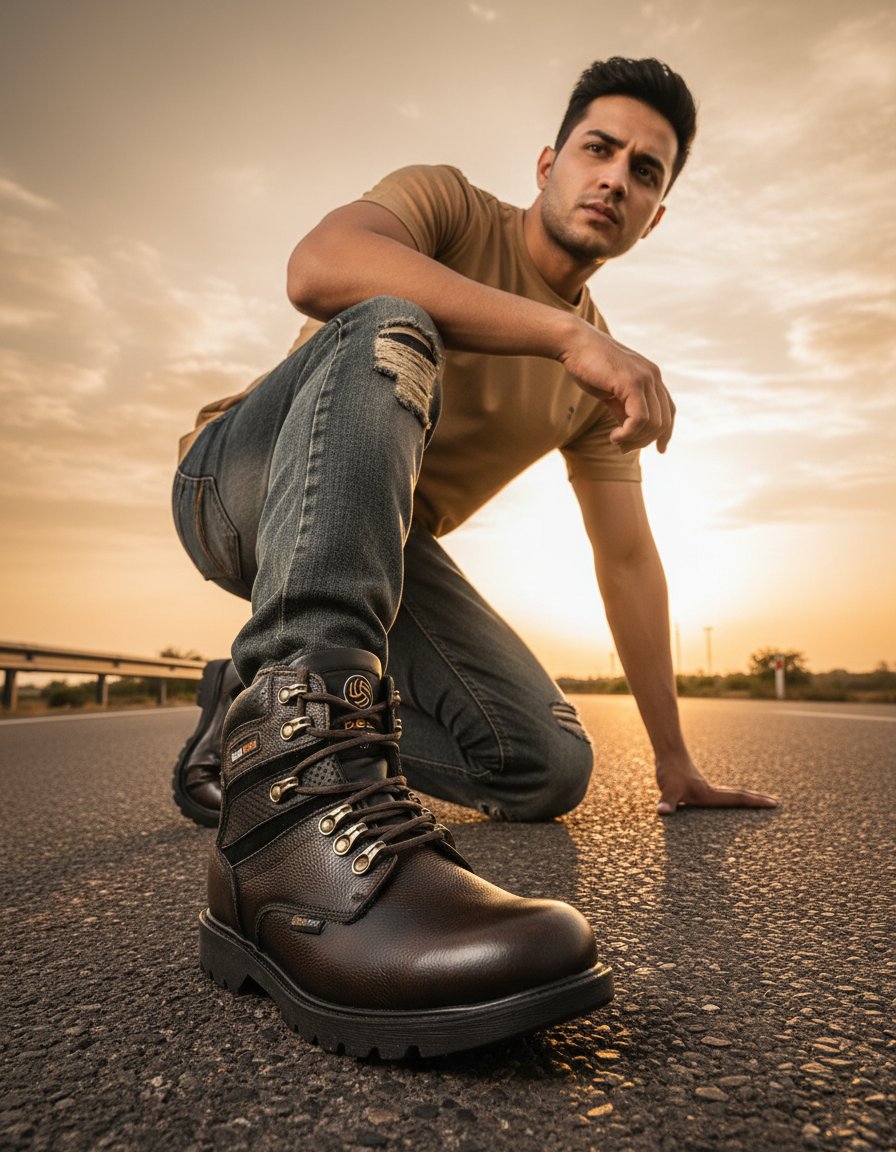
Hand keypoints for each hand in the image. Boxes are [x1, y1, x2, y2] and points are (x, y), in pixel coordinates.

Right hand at [559, 325, 674, 452]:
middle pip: (663, 422)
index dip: (666, 433)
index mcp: (651, 377)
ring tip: (616, 441)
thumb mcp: (611, 391)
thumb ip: (624, 408)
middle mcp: (653, 376)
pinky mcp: (633, 383)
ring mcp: (645, 379)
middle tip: (622, 447)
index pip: (669, 410)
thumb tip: (630, 431)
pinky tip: (614, 436)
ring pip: (653, 424)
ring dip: (634, 440)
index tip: (660, 450)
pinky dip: (628, 434)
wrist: (575, 343)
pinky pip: (640, 420)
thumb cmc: (588, 366)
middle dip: (644, 441)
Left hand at [655, 754, 777, 815]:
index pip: (737, 799)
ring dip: (744, 799)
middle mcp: (710, 792)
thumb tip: (662, 812)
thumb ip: (666, 801)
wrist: (667, 752)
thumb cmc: (669, 770)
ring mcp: (704, 788)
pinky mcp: (696, 787)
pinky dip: (726, 799)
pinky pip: (717, 795)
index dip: (756, 802)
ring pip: (729, 795)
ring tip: (756, 803)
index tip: (774, 803)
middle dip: (756, 800)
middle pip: (738, 796)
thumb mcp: (668, 789)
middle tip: (774, 803)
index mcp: (709, 794)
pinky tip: (723, 804)